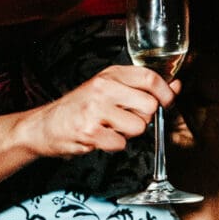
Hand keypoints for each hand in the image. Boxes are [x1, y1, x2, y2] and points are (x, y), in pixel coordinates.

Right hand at [22, 65, 176, 157]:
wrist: (43, 126)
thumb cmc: (78, 107)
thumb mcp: (108, 88)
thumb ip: (140, 87)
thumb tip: (175, 86)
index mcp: (110, 74)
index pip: (150, 77)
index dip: (166, 92)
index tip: (168, 100)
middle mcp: (103, 88)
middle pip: (149, 105)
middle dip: (144, 117)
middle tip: (127, 118)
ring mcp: (96, 110)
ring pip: (138, 127)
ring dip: (128, 133)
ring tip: (110, 127)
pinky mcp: (90, 132)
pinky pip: (121, 144)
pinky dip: (114, 145)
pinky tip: (100, 137)